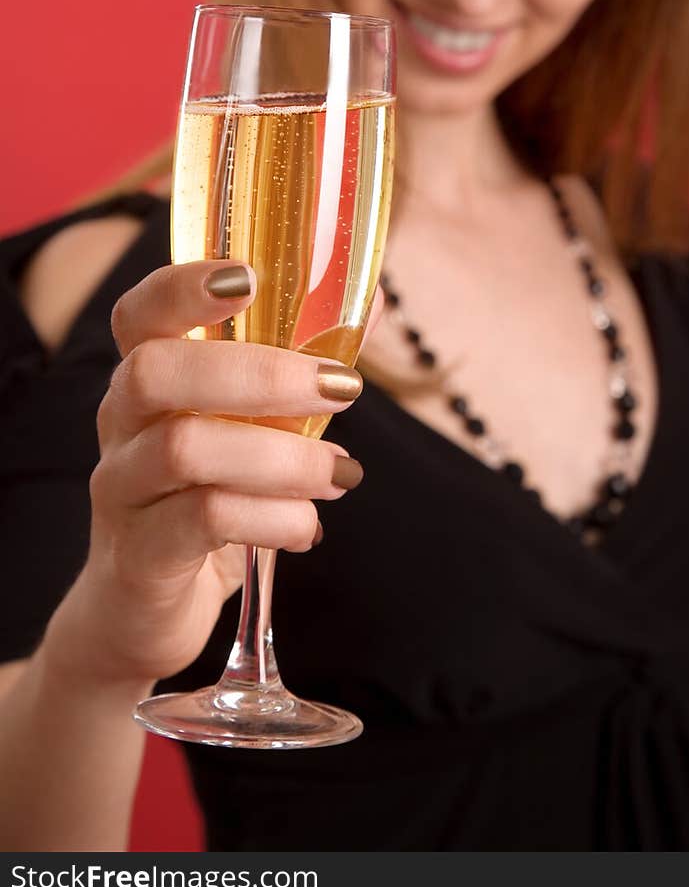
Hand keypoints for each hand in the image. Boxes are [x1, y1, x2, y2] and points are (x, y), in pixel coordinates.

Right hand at [45, 261, 381, 690]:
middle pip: (156, 371)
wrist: (144, 609)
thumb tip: (369, 297)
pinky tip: (308, 527)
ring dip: (282, 457)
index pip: (139, 313)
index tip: (249, 276)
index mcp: (147, 378)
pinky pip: (201, 522)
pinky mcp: (138, 557)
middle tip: (342, 389)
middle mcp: (120, 425)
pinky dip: (271, 519)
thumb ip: (302, 364)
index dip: (182, 285)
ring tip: (342, 473)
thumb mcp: (255, 428)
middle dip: (259, 373)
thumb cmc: (210, 494)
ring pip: (184, 450)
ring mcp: (121, 491)